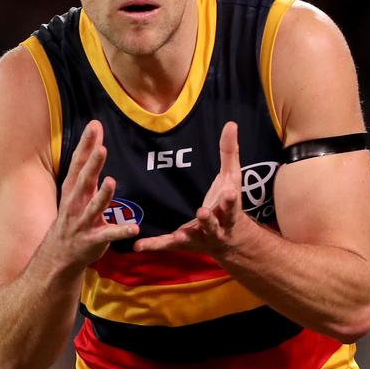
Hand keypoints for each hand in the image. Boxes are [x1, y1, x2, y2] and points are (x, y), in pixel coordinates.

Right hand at [50, 120, 138, 268]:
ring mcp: (83, 222)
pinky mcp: (93, 240)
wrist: (58, 255)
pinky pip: (109, 235)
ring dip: (103, 195)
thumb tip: (96, 134)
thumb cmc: (72, 215)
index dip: (86, 145)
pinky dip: (121, 232)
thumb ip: (87, 164)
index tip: (94, 126)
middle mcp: (76, 203)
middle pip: (85, 181)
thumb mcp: (75, 190)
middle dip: (92, 165)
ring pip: (95, 207)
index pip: (79, 162)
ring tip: (111, 182)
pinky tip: (135, 228)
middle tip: (101, 149)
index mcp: (73, 189)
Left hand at [134, 121, 244, 255]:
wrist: (229, 240)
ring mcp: (198, 237)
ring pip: (191, 236)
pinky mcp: (181, 243)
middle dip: (208, 220)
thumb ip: (229, 152)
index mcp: (228, 210)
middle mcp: (215, 227)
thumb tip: (231, 123)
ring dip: (184, 235)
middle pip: (212, 224)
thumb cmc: (227, 204)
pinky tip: (138, 245)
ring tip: (178, 234)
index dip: (230, 200)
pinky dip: (153, 245)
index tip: (229, 193)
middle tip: (202, 213)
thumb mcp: (231, 178)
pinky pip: (166, 244)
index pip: (231, 204)